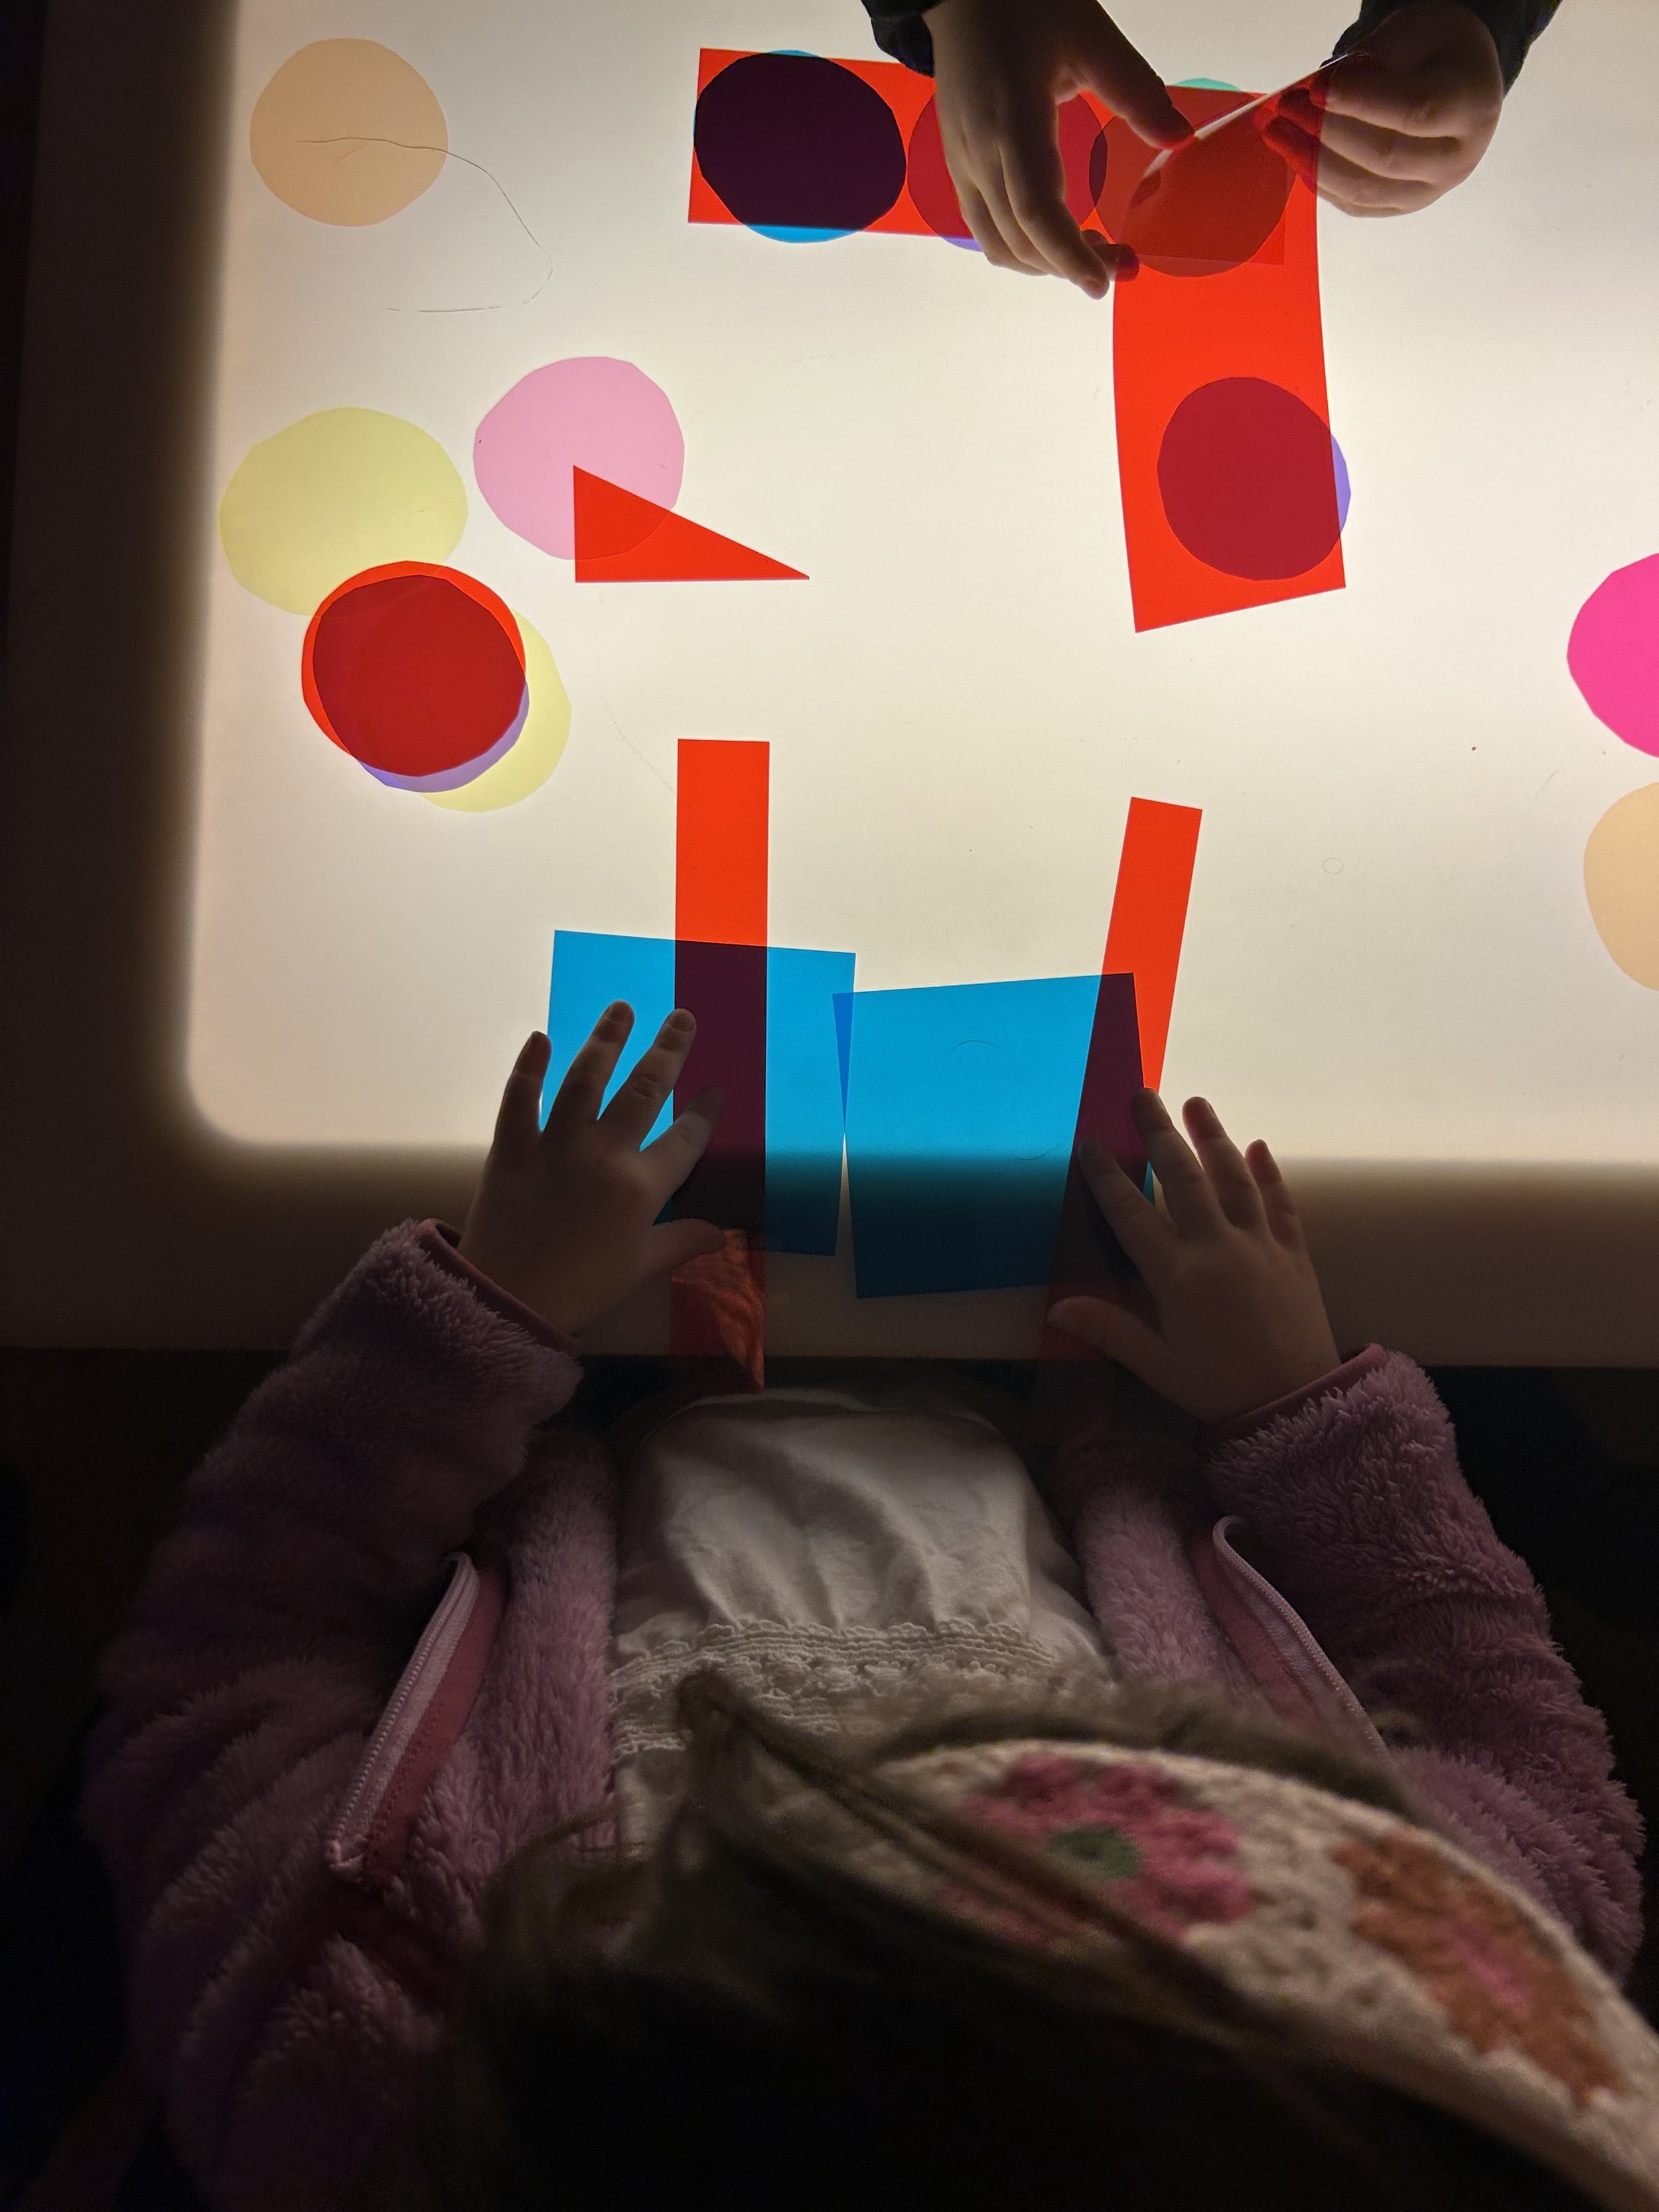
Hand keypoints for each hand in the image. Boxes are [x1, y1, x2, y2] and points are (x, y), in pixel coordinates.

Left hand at [457, 1005, 724, 1336]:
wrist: (505, 1301)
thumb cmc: (580, 1289)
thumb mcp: (640, 1269)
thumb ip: (682, 1243)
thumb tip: (724, 1234)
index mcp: (641, 1187)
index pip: (684, 1139)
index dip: (704, 1113)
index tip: (715, 1088)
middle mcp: (604, 1153)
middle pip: (644, 1091)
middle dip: (667, 1051)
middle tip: (681, 1017)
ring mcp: (555, 1145)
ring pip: (585, 1080)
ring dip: (606, 1040)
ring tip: (621, 1008)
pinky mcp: (511, 1148)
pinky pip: (519, 1099)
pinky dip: (527, 1067)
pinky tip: (539, 1036)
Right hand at [927, 0, 1189, 296]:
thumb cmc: (1025, 5)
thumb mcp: (1090, 35)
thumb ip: (1136, 89)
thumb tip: (1180, 138)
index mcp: (1012, 121)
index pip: (1037, 211)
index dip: (1070, 256)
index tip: (1105, 281)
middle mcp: (979, 153)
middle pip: (1021, 241)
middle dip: (1071, 266)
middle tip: (1123, 264)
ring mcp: (962, 165)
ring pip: (999, 246)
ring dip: (1046, 263)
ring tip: (1091, 252)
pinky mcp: (958, 167)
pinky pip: (986, 229)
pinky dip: (1024, 247)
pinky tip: (1058, 235)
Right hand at [1047, 1091, 1339, 1424]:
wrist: (1297, 1406)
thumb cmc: (1218, 1388)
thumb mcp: (1157, 1365)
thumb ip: (1109, 1329)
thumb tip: (1055, 1307)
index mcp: (1177, 1277)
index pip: (1132, 1214)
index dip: (1108, 1176)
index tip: (1090, 1142)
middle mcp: (1217, 1249)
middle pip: (1184, 1178)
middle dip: (1160, 1133)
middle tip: (1143, 1094)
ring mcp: (1259, 1246)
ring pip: (1234, 1178)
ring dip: (1213, 1136)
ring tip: (1196, 1102)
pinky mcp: (1294, 1254)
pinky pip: (1280, 1204)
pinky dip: (1269, 1173)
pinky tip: (1258, 1145)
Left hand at [1265, 0, 1503, 217]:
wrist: (1459, 81)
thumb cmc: (1435, 51)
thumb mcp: (1413, 34)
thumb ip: (1371, 62)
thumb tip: (1315, 95)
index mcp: (1472, 106)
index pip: (1415, 111)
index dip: (1361, 101)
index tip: (1316, 88)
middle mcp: (1456, 159)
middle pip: (1385, 157)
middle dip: (1326, 132)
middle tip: (1286, 105)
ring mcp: (1429, 191)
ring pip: (1363, 190)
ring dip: (1311, 162)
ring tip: (1277, 131)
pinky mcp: (1401, 206)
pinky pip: (1355, 204)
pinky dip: (1319, 181)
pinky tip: (1295, 155)